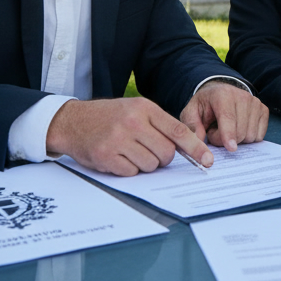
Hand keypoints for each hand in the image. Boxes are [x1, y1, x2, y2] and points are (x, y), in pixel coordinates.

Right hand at [45, 97, 210, 176]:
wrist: (73, 121)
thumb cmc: (110, 117)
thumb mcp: (136, 110)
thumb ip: (160, 125)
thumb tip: (187, 148)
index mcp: (144, 108)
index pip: (177, 131)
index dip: (195, 148)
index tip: (208, 161)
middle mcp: (133, 123)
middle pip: (166, 153)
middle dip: (163, 158)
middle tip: (149, 150)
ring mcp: (118, 139)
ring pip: (150, 165)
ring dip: (145, 164)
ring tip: (130, 151)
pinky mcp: (106, 156)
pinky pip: (132, 172)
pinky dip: (128, 169)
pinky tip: (118, 157)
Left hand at [180, 81, 268, 151]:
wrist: (220, 94)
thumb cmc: (205, 106)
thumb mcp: (191, 113)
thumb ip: (192, 127)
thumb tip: (198, 141)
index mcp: (222, 95)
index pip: (228, 117)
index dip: (229, 134)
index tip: (231, 148)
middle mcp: (242, 96)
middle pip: (240, 131)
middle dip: (226, 140)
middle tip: (216, 131)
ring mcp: (255, 102)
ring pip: (251, 135)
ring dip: (237, 139)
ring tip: (227, 129)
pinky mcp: (263, 110)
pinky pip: (259, 135)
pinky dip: (248, 138)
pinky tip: (239, 129)